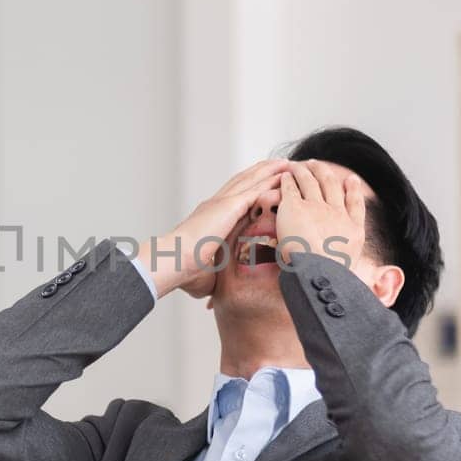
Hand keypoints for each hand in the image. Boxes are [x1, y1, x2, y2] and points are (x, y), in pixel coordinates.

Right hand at [139, 158, 289, 297]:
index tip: (262, 183)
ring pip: (251, 179)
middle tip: (279, 165)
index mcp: (210, 217)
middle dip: (262, 172)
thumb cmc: (184, 271)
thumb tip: (211, 297)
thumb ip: (212, 275)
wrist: (174, 261)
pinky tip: (284, 175)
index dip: (249, 187)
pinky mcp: (229, 205)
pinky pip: (257, 188)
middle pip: (244, 180)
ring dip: (270, 170)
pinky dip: (271, 180)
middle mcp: (216, 204)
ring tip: (286, 163)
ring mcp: (222, 202)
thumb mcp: (205, 271)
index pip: (233, 197)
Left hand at [275, 161, 367, 271]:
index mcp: (353, 229)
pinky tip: (285, 176)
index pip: (355, 204)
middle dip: (325, 172)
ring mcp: (317, 208)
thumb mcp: (352, 268)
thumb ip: (354, 261)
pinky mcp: (295, 207)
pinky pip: (291, 187)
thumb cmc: (331, 278)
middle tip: (318, 165)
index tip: (352, 179)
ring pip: (311, 182)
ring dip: (305, 171)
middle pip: (331, 185)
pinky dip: (288, 179)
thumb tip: (365, 269)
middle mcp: (337, 214)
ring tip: (299, 165)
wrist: (318, 274)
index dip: (354, 190)